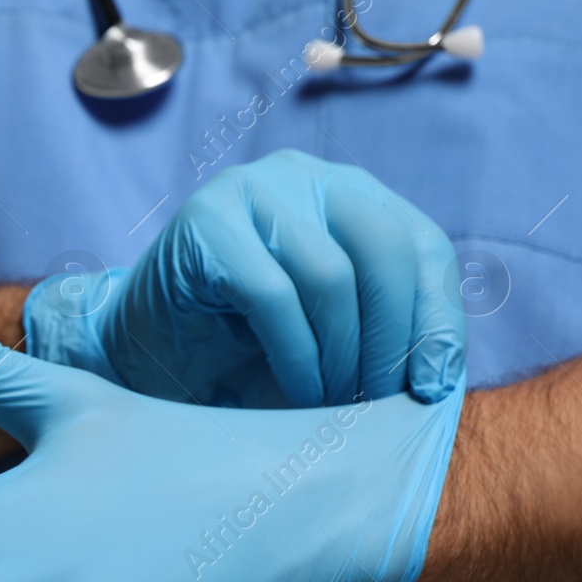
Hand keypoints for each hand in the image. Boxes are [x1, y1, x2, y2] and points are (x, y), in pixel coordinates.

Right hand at [24, 149, 463, 407]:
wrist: (139, 350)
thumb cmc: (242, 350)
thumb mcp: (329, 335)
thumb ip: (381, 333)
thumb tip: (442, 375)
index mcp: (347, 194)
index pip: (420, 245)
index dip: (436, 319)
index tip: (432, 387)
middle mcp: (303, 176)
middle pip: (384, 248)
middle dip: (394, 337)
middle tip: (384, 402)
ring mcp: (250, 190)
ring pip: (330, 274)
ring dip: (342, 355)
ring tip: (336, 405)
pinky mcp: (205, 222)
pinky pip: (273, 293)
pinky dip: (297, 354)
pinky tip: (299, 394)